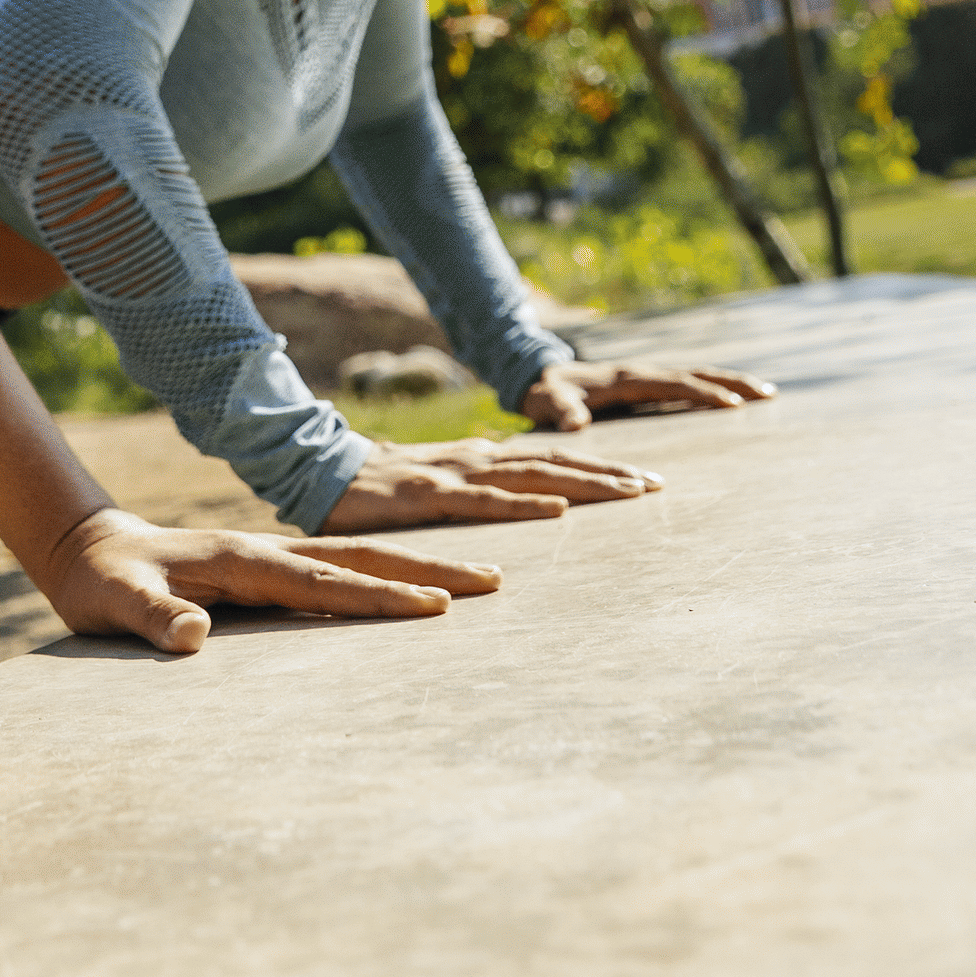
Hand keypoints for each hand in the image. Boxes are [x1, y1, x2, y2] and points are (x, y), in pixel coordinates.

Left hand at [38, 507, 499, 654]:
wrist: (88, 549)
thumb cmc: (102, 584)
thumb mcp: (115, 603)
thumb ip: (152, 618)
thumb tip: (196, 635)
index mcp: (239, 557)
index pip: (320, 581)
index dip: (377, 594)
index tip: (434, 604)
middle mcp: (265, 551)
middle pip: (359, 560)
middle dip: (427, 570)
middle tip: (493, 581)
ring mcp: (270, 557)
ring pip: (356, 561)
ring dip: (416, 568)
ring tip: (479, 578)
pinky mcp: (267, 569)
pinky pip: (338, 573)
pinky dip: (384, 576)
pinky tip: (415, 589)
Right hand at [323, 438, 659, 529]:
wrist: (317, 471)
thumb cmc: (377, 489)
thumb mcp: (437, 489)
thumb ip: (475, 496)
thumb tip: (515, 516)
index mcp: (481, 460)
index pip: (551, 460)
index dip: (599, 468)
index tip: (645, 480)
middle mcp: (476, 461)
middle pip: (554, 463)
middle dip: (609, 474)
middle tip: (657, 486)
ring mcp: (454, 474)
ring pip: (531, 476)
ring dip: (584, 484)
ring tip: (630, 492)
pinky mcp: (428, 493)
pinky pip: (484, 501)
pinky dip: (524, 504)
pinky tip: (557, 509)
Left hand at [519, 359, 774, 431]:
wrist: (536, 375)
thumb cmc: (542, 392)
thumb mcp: (545, 401)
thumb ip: (558, 410)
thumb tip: (574, 424)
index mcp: (624, 378)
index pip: (672, 384)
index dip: (702, 393)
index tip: (734, 403)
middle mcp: (640, 372)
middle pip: (694, 374)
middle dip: (731, 382)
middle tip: (769, 393)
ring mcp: (645, 376)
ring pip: (694, 375)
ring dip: (729, 381)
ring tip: (766, 393)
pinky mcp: (645, 384)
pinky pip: (685, 384)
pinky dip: (712, 387)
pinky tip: (732, 399)